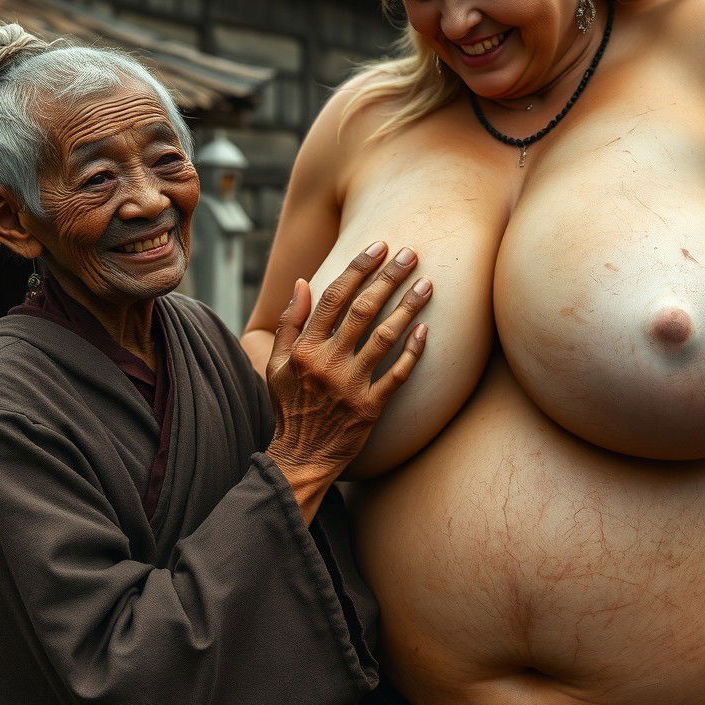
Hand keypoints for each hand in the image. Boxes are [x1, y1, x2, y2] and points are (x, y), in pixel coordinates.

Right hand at [264, 242, 430, 518]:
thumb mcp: (278, 364)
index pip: (334, 297)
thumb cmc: (290, 406)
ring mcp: (351, 386)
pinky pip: (398, 375)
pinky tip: (427, 330)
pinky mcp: (370, 409)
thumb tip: (304, 281)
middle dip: (389, 278)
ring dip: (408, 308)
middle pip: (364, 310)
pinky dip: (413, 352)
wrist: (300, 458)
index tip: (379, 247)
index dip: (358, 268)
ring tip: (427, 283)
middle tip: (411, 254)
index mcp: (305, 348)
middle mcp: (328, 363)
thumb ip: (290, 322)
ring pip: (385, 338)